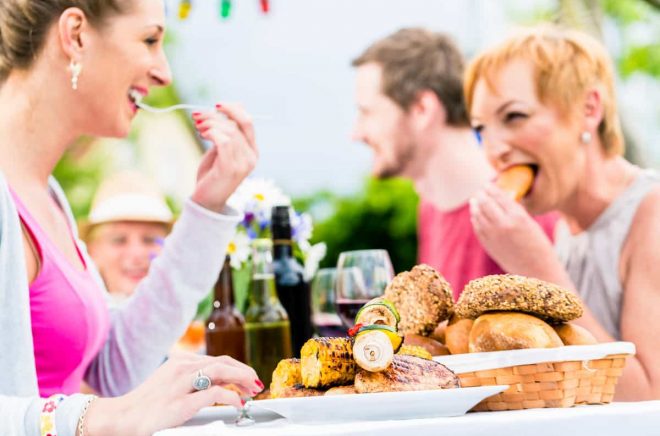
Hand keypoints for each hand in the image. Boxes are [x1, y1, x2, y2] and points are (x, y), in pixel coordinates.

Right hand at [85, 352, 263, 435]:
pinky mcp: (181, 403)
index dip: (237, 367)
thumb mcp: (170, 385)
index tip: (248, 377)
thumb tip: (220, 385)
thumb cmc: (145, 405)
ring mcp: (181, 384)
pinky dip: (231, 396)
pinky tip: (238, 403)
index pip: (216, 360)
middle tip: (256, 382)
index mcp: (180, 362)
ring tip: (253, 388)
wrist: (120, 418)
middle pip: (223, 362)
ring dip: (242, 378)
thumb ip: (192, 381)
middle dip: (244, 371)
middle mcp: (182, 368)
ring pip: (221, 370)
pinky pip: (214, 394)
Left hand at [190, 103, 258, 212]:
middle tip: (197, 117)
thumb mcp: (220, 149)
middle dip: (215, 116)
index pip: (247, 122)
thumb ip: (226, 132)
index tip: (216, 104)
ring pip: (229, 131)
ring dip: (210, 124)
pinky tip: (202, 135)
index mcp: (252, 151)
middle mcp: (252, 157)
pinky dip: (211, 133)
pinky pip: (224, 141)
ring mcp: (243, 163)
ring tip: (198, 128)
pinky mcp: (231, 168)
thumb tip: (230, 107)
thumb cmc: (211, 175)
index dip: (233, 109)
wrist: (206, 201)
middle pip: (236, 124)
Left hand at [469, 183, 558, 276]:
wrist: (537, 271)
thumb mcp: (531, 224)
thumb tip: (501, 201)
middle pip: (486, 204)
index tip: (487, 184)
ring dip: (475, 206)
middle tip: (479, 191)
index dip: (491, 189)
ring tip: (474, 201)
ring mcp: (493, 236)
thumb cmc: (539, 246)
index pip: (499, 196)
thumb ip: (515, 212)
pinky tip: (475, 216)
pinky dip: (475, 220)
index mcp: (518, 217)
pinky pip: (477, 228)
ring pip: (478, 215)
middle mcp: (503, 225)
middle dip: (481, 195)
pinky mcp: (488, 245)